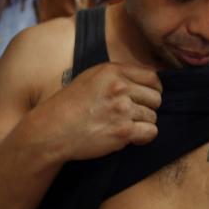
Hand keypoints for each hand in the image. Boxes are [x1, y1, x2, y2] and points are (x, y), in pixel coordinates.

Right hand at [39, 62, 162, 160]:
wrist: (52, 130)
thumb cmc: (69, 106)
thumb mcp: (91, 78)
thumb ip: (117, 77)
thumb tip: (144, 83)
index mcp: (113, 71)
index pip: (152, 77)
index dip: (153, 90)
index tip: (145, 98)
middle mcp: (120, 87)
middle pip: (156, 98)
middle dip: (147, 108)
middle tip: (131, 116)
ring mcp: (122, 110)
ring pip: (153, 117)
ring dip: (142, 124)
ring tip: (123, 126)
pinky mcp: (123, 131)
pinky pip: (151, 132)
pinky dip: (143, 137)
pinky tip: (129, 137)